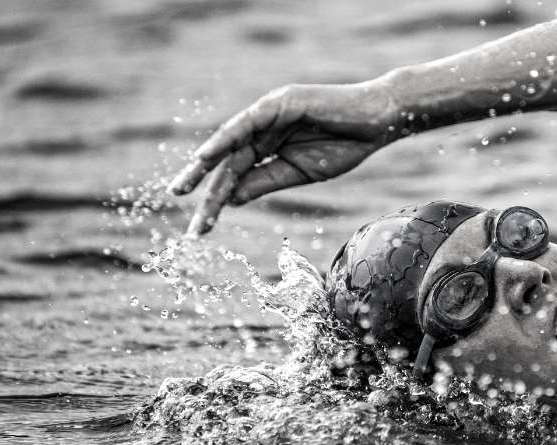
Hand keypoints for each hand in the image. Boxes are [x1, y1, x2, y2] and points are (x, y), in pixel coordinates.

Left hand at [167, 81, 396, 235]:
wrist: (377, 122)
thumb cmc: (345, 145)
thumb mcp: (299, 173)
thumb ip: (265, 182)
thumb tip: (231, 200)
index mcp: (267, 145)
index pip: (235, 175)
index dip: (216, 200)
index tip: (200, 228)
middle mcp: (262, 128)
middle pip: (225, 160)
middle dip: (202, 186)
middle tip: (179, 208)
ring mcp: (269, 113)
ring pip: (229, 142)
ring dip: (203, 165)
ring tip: (182, 188)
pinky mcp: (279, 103)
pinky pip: (244, 124)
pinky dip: (224, 140)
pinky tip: (205, 157)